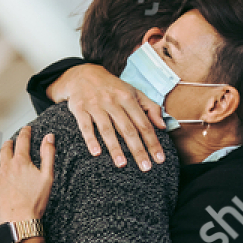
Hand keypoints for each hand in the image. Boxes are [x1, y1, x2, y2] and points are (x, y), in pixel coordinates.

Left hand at [0, 126, 54, 225]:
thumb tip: (49, 137)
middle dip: (9, 143)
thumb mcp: (47, 176)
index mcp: (20, 161)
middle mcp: (6, 167)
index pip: (22, 141)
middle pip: (5, 149)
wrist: (18, 220)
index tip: (27, 129)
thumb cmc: (34, 201)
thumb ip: (48, 154)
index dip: (25, 132)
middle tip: (12, 142)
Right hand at [49, 63, 165, 169]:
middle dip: (138, 150)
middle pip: (128, 129)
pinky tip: (96, 153)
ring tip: (122, 164)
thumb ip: (150, 108)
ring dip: (115, 148)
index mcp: (128, 98)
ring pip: (107, 129)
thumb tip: (163, 126)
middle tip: (145, 168)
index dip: (153, 142)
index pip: (143, 124)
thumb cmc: (112, 88)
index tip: (159, 159)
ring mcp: (96, 105)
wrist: (83, 74)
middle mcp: (113, 102)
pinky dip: (90, 139)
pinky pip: (85, 126)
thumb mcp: (133, 92)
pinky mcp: (80, 108)